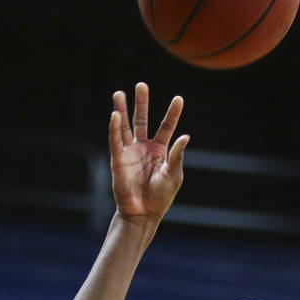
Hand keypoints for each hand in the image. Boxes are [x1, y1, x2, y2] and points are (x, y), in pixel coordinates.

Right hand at [109, 83, 189, 226]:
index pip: (166, 127)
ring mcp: (130, 152)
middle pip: (142, 120)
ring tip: (119, 93)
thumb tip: (185, 136)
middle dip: (141, 103)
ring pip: (125, 126)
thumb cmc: (161, 197)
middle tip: (141, 85)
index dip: (172, 113)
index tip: (179, 98)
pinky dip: (115, 128)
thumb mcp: (174, 175)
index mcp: (160, 150)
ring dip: (122, 110)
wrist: (144, 214)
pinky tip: (115, 114)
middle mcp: (144, 148)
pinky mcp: (118, 159)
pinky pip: (116, 140)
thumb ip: (177, 155)